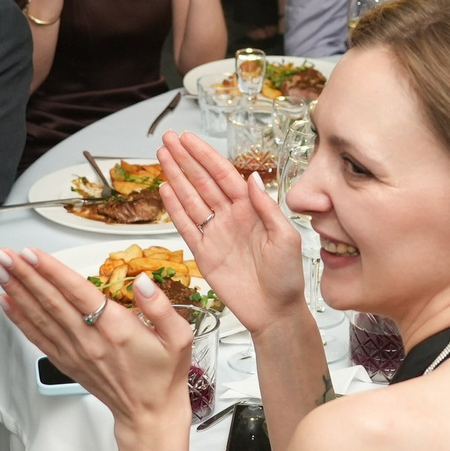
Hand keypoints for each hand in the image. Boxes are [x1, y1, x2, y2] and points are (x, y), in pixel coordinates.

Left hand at [0, 245, 192, 431]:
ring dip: (17, 291)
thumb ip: (160, 307)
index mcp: (116, 329)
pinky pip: (38, 337)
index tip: (32, 253)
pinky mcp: (67, 362)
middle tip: (6, 254)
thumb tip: (143, 281)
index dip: (52, 271)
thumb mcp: (179, 338)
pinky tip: (6, 303)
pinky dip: (19, 318)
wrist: (148, 414)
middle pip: (51, 301)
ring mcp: (75, 352)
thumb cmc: (163, 375)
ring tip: (0, 270)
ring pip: (40, 316)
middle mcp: (90, 340)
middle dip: (25, 274)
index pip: (78, 293)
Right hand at [154, 131, 306, 334]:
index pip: (223, 174)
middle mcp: (230, 217)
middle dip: (185, 159)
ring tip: (162, 156)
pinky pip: (186, 227)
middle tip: (168, 139)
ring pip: (190, 199)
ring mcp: (215, 234)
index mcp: (251, 209)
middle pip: (202, 181)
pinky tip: (165, 190)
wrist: (275, 311)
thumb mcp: (286, 238)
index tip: (188, 138)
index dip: (204, 155)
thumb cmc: (287, 277)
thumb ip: (267, 207)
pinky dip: (174, 209)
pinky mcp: (204, 254)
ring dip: (175, 177)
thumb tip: (252, 178)